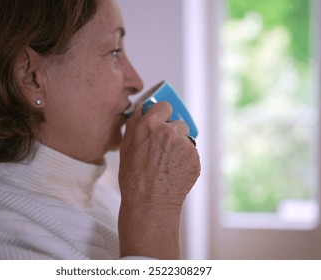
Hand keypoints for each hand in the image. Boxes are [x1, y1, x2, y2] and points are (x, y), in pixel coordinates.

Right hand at [118, 102, 199, 258]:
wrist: (149, 204)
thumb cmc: (133, 178)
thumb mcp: (126, 147)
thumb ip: (134, 123)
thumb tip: (142, 107)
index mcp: (150, 125)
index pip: (164, 106)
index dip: (161, 114)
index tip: (159, 123)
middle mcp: (169, 132)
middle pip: (177, 123)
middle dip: (171, 132)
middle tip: (161, 150)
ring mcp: (185, 145)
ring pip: (186, 138)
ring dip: (179, 146)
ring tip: (167, 163)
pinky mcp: (195, 159)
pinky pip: (191, 153)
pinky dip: (185, 160)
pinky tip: (173, 171)